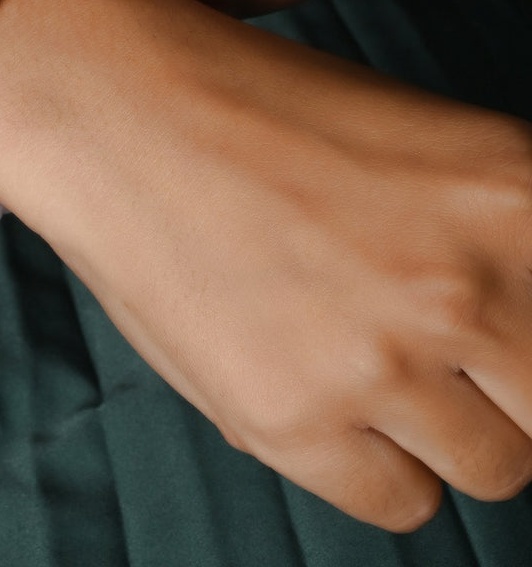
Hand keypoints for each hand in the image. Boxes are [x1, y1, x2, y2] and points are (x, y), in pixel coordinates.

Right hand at [0, 0, 531, 530]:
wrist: (112, 104)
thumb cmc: (244, 110)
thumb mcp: (413, 148)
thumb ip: (494, 240)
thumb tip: (513, 339)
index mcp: (517, 192)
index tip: (500, 348)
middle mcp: (467, 282)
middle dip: (505, 388)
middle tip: (434, 351)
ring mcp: (381, 359)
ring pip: (495, 466)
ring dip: (437, 425)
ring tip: (357, 358)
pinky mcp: (293, 420)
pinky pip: (398, 501)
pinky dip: (367, 459)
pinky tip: (313, 387)